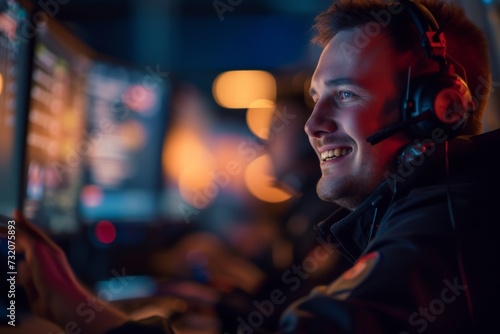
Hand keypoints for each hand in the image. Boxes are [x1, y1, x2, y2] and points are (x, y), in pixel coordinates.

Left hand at [15, 210, 128, 333]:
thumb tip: (20, 264)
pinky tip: (1, 231)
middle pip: (34, 235)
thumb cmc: (54, 303)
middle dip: (22, 228)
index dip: (30, 238)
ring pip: (26, 233)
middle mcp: (52, 252)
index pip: (40, 247)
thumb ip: (28, 277)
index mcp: (54, 262)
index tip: (19, 235)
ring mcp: (46, 249)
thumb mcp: (37, 290)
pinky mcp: (37, 248)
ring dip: (11, 230)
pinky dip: (12, 230)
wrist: (64, 302)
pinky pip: (21, 234)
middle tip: (11, 222)